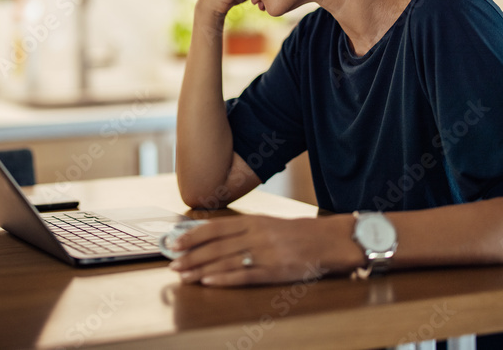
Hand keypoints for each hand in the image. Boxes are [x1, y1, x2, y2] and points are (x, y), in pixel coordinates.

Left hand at [167, 214, 362, 286]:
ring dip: (200, 269)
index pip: (215, 227)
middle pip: (216, 245)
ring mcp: (265, 252)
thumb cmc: (299, 234)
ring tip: (183, 276)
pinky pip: (245, 275)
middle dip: (191, 255)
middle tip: (171, 263)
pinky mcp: (275, 270)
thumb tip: (214, 236)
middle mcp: (256, 234)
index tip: (174, 242)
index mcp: (254, 221)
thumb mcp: (270, 225)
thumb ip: (245, 229)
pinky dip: (224, 278)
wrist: (331, 240)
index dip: (192, 235)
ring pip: (225, 260)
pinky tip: (209, 281)